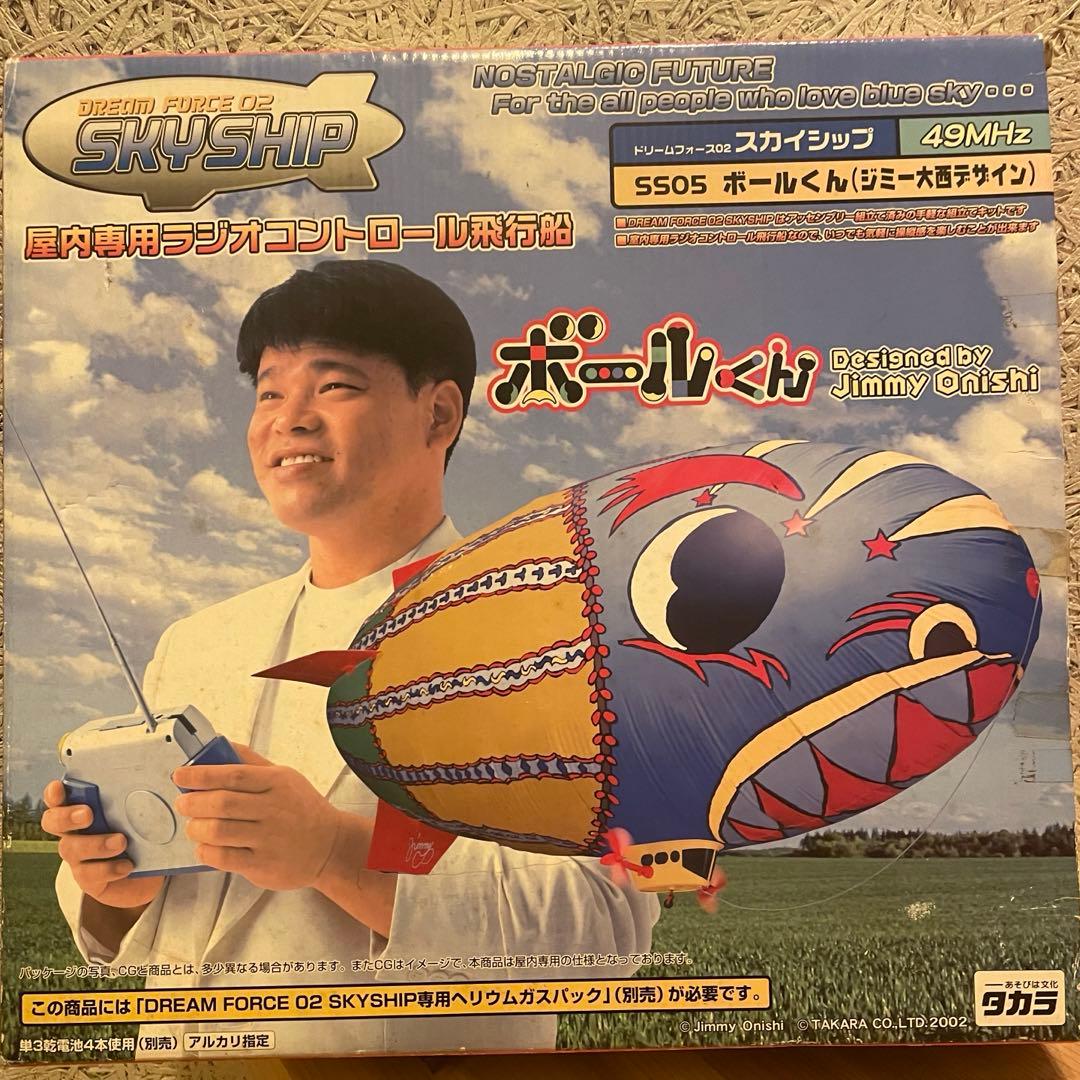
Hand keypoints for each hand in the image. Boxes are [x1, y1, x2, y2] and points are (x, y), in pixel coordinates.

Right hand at [41, 781, 164, 909]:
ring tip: (121, 841)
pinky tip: (127, 865)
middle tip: (88, 814)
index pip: (58, 799)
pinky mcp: (88, 879)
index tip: (59, 787)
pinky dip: (109, 868)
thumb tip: (160, 775)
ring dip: (96, 844)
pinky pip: (88, 875)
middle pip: (52, 822)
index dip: (54, 794)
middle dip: (66, 817)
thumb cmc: (141, 832)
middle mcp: (74, 832)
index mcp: (82, 809)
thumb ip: (138, 796)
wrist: (148, 873)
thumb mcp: (140, 812)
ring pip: (71, 848)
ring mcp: (78, 857)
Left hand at [173, 743, 342, 890]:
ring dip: (196, 827)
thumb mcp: (286, 777)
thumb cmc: (303, 808)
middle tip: (183, 803)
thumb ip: (253, 762)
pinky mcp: (262, 865)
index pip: (233, 775)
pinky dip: (205, 850)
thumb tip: (221, 744)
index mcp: (277, 783)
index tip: (180, 774)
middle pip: (221, 803)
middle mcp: (273, 809)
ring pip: (218, 831)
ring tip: (193, 825)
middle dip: (192, 802)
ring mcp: (268, 839)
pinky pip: (223, 857)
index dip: (201, 774)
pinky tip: (205, 845)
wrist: (330, 846)